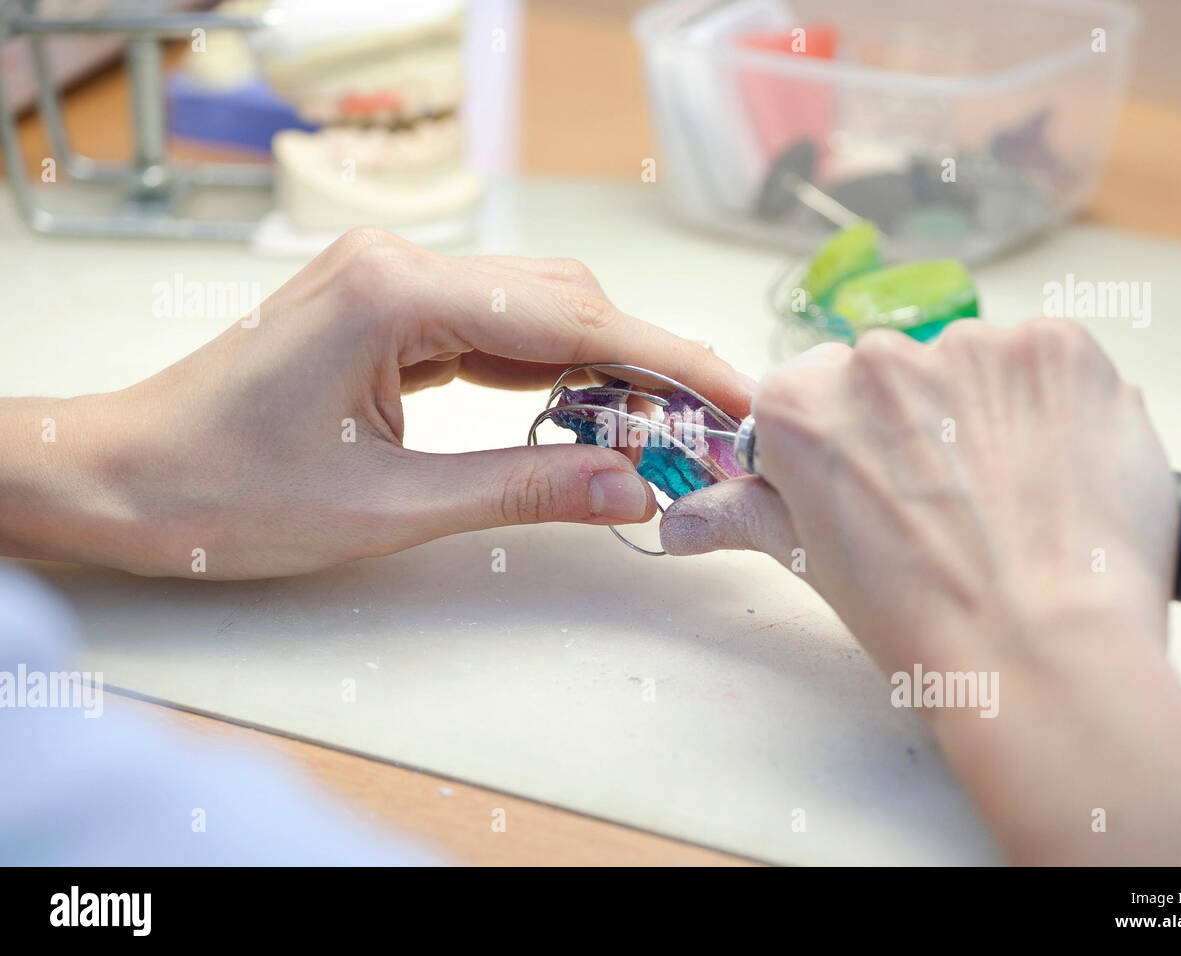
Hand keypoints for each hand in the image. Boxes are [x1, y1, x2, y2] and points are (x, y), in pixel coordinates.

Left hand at [0, 229, 751, 578]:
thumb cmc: (220, 494)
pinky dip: (546, 371)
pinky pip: (490, 331)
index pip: (572, 316)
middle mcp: (398, 264)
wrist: (116, 477)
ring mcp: (388, 281)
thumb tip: (634, 487)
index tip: (734, 394)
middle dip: (645, 362)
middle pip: (564, 299)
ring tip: (662, 427)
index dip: (667, 358)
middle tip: (707, 427)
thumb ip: (523, 488)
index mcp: (396, 294)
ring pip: (533, 312)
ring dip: (601, 366)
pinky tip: (585, 409)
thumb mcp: (387, 506)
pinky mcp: (383, 310)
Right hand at [661, 320, 1180, 863]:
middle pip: (894, 373)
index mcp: (801, 402)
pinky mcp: (1057, 348)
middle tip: (948, 501)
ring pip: (973, 365)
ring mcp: (973, 345)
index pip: (815, 391)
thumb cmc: (920, 617)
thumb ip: (740, 516)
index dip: (850, 441)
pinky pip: (1047, 362)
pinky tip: (1056, 469)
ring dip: (987, 411)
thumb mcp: (810, 560)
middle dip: (918, 422)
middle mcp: (878, 357)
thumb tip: (679, 522)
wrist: (1041, 647)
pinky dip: (1055, 404)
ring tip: (1009, 494)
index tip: (876, 484)